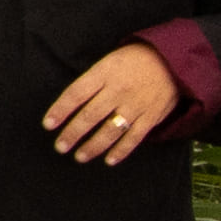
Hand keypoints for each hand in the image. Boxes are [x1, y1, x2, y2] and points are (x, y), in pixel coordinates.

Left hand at [41, 42, 183, 164]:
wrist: (173, 60)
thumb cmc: (135, 60)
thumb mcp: (110, 61)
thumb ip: (93, 81)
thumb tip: (72, 103)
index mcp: (105, 73)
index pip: (76, 93)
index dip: (60, 110)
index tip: (48, 125)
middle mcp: (118, 90)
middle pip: (90, 115)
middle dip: (73, 133)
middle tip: (61, 147)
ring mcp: (135, 105)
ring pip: (110, 130)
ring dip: (93, 146)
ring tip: (80, 156)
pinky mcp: (150, 116)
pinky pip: (134, 137)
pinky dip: (121, 150)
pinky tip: (109, 160)